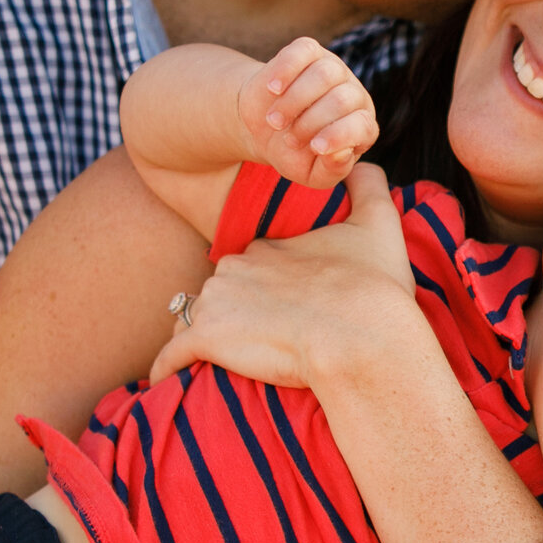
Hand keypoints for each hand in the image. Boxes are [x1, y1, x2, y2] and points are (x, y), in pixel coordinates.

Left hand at [149, 163, 418, 386]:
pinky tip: (162, 379)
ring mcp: (217, 302)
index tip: (276, 310)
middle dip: (228, 310)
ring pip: (192, 318)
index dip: (261, 286)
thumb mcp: (380, 224)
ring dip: (198, 334)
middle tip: (250, 338)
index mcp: (267, 248)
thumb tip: (362, 163)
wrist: (362, 336)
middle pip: (219, 290)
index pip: (250, 264)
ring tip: (209, 359)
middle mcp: (234, 268)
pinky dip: (165, 366)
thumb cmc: (374, 288)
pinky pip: (170, 355)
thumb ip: (369, 187)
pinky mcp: (207, 339)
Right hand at [237, 37, 378, 188]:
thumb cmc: (293, 154)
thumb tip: (342, 152)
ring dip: (294, 101)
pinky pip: (304, 50)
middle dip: (310, 123)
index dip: (340, 136)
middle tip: (288, 138)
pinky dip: (286, 70)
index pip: (363, 125)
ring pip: (324, 74)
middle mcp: (354, 94)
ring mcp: (333, 68)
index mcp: (361, 126)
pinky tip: (273, 89)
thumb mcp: (312, 174)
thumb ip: (332, 170)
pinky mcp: (309, 51)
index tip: (314, 148)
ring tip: (276, 121)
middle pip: (341, 100)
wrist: (263, 128)